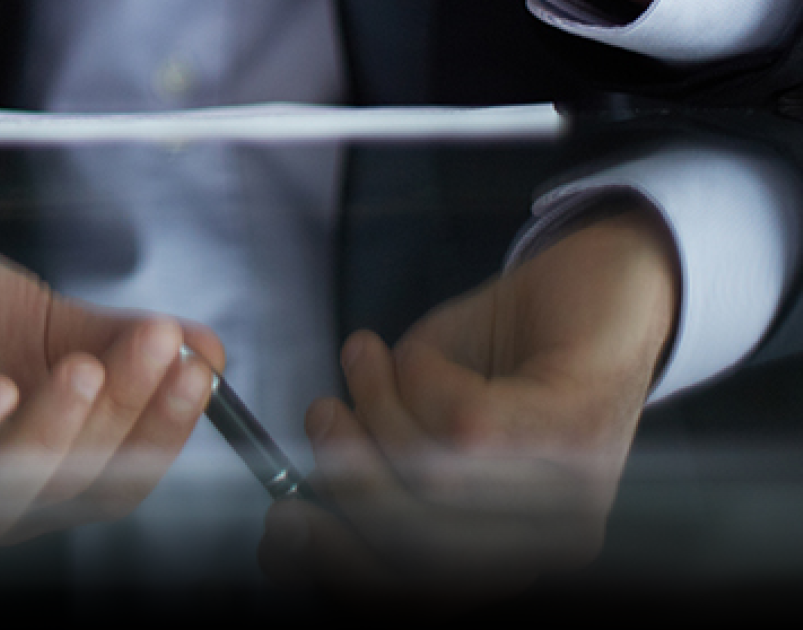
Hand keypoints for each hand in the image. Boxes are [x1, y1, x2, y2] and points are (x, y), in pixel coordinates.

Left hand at [0, 201, 222, 543]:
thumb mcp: (52, 324)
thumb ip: (121, 343)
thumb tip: (207, 351)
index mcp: (45, 474)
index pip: (120, 477)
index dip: (165, 431)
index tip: (198, 371)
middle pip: (71, 490)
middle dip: (120, 417)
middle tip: (150, 347)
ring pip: (0, 495)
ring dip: (52, 433)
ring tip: (83, 366)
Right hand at [261, 201, 680, 596]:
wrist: (600, 288)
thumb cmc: (503, 359)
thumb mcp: (422, 420)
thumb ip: (378, 464)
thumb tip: (300, 502)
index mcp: (511, 553)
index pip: (421, 596)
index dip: (342, 569)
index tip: (283, 523)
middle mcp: (548, 543)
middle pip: (418, 546)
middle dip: (347, 475)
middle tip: (322, 413)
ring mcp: (569, 495)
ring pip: (433, 478)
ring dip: (376, 407)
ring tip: (362, 359)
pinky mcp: (574, 436)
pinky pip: (463, 420)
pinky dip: (418, 376)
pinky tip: (419, 354)